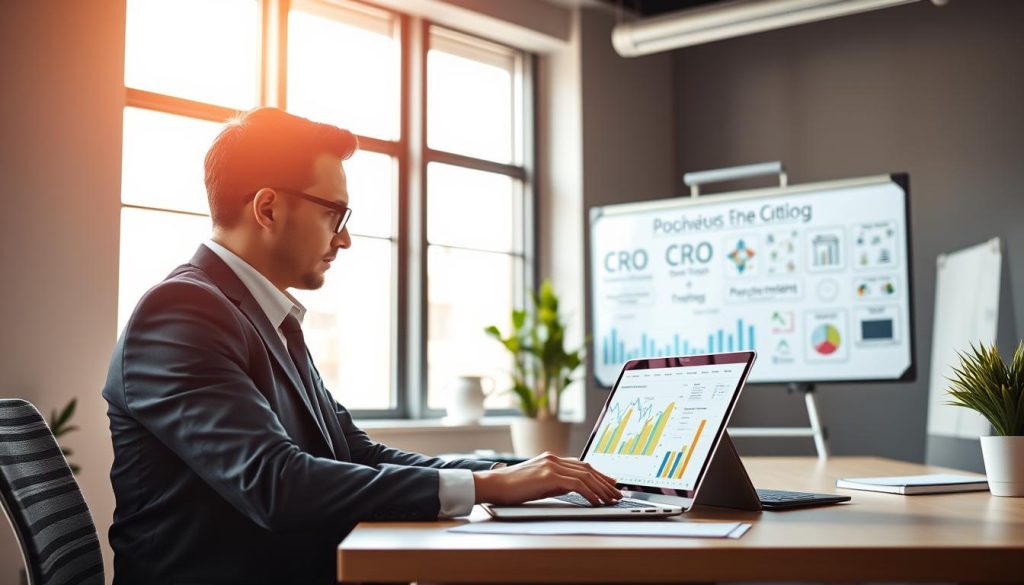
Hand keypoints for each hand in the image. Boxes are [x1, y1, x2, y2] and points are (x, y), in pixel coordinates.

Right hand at [473, 452, 621, 505]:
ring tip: (610, 500)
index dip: (599, 474)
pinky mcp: (549, 476)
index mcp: (551, 459)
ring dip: (601, 489)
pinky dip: (589, 493)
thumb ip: (556, 481)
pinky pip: (577, 485)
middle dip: (605, 482)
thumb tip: (574, 488)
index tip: (610, 483)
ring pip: (585, 476)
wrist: (494, 485)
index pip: (581, 465)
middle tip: (617, 493)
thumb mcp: (538, 483)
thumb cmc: (513, 488)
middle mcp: (553, 458)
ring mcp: (551, 466)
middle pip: (587, 469)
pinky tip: (596, 502)